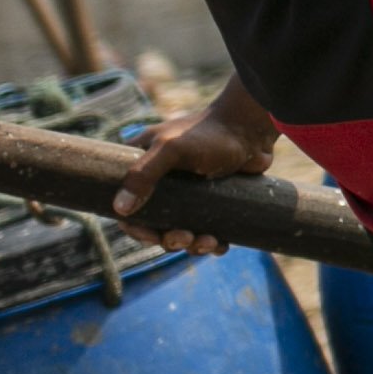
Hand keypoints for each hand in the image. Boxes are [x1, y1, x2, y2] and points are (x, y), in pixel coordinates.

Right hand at [112, 96, 278, 254]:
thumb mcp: (172, 149)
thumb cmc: (211, 133)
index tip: (152, 236)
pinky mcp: (214, 202)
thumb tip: (120, 209)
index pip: (127, 204)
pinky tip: (220, 244)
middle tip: (186, 237)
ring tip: (209, 241)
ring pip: (183, 231)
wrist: (252, 128)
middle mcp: (164, 182)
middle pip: (156, 225)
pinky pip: (207, 232)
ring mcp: (190, 194)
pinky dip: (212, 243)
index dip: (135, 226)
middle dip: (170, 238)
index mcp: (145, 165)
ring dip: (192, 244)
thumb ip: (144, 174)